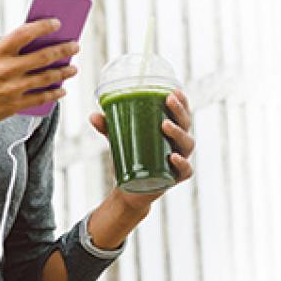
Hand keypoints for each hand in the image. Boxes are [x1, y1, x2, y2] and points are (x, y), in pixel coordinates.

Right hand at [0, 19, 78, 131]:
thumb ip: (5, 49)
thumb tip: (34, 43)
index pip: (25, 32)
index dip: (44, 26)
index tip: (57, 23)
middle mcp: (5, 69)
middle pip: (43, 56)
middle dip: (64, 49)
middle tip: (75, 46)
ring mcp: (11, 88)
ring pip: (47, 77)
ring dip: (64, 72)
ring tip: (73, 68)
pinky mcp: (13, 105)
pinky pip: (41, 98)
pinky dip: (55, 93)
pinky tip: (62, 89)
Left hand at [89, 89, 194, 212]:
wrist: (129, 190)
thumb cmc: (130, 157)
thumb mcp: (118, 139)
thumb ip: (107, 127)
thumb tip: (93, 115)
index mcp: (170, 130)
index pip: (181, 112)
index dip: (182, 101)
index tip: (175, 90)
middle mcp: (179, 143)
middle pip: (186, 124)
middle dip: (179, 110)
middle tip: (168, 100)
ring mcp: (179, 160)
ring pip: (187, 144)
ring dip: (178, 132)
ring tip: (165, 124)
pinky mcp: (175, 178)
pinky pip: (186, 170)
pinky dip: (182, 163)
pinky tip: (173, 156)